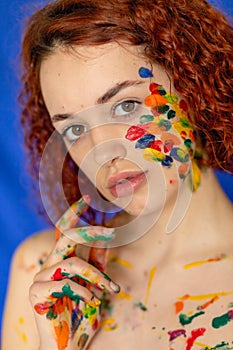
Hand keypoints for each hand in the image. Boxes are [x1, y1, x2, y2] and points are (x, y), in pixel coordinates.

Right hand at [29, 196, 119, 349]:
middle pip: (66, 236)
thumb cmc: (82, 317)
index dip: (74, 214)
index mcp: (62, 262)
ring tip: (108, 291)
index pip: (65, 232)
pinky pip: (65, 283)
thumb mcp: (96, 288)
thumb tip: (106, 242)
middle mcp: (50, 265)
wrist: (68, 347)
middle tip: (110, 231)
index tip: (88, 198)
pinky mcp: (36, 293)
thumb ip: (98, 265)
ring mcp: (41, 278)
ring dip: (96, 276)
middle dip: (89, 231)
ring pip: (73, 263)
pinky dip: (84, 292)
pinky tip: (90, 303)